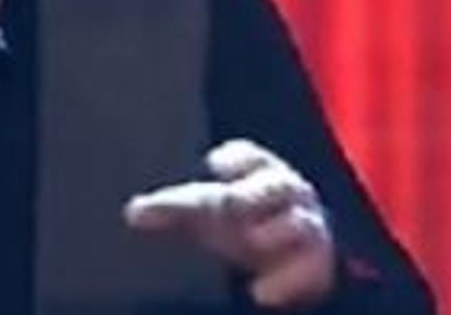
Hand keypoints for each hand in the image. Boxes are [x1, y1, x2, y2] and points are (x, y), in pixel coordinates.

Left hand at [124, 139, 335, 309]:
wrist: (281, 262)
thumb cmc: (235, 225)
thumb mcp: (203, 214)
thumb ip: (172, 209)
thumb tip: (134, 213)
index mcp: (258, 172)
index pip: (251, 156)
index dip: (238, 158)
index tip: (215, 165)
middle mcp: (286, 195)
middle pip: (277, 185)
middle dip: (253, 194)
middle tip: (228, 204)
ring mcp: (306, 228)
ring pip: (300, 225)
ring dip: (277, 234)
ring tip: (254, 242)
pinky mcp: (316, 266)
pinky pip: (312, 270)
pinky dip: (289, 282)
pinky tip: (262, 294)